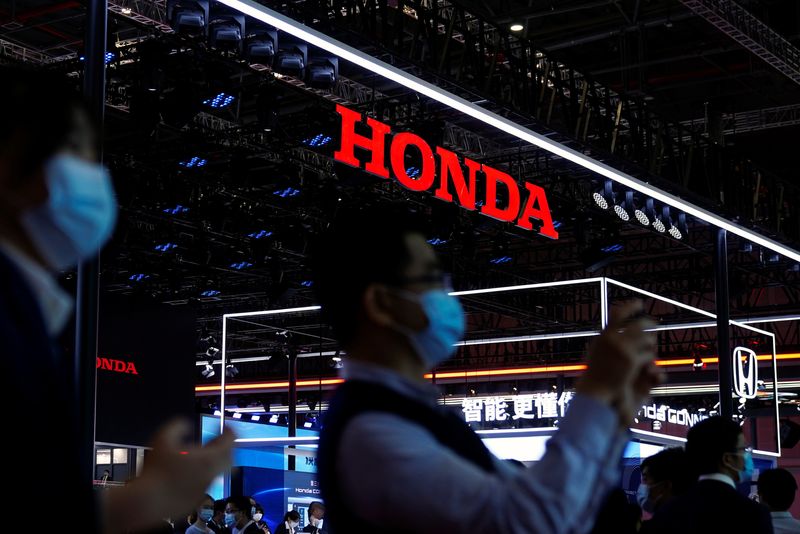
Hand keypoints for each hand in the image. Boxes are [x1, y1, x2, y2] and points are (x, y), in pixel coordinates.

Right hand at [104, 419, 234, 533]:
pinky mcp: (195, 500)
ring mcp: (204, 489)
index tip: (227, 428)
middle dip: (227, 449)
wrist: (147, 501)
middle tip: (217, 444)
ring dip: (213, 464)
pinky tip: (188, 476)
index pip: (230, 442)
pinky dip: (201, 478)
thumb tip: (186, 424)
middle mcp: (211, 474)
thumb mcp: (163, 438)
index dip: (230, 432)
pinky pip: (203, 487)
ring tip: (201, 459)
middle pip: (230, 459)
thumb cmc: (155, 470)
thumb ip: (178, 426)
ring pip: (217, 474)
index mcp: (208, 458)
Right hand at [577, 301, 661, 422]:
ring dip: (650, 343)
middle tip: (654, 324)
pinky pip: (648, 354)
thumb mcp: (597, 350)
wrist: (596, 390)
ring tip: (649, 346)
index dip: (629, 306)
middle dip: (649, 323)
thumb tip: (611, 323)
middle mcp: (613, 340)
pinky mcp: (631, 361)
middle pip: (638, 324)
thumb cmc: (596, 372)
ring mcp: (622, 350)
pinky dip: (649, 358)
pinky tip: (646, 363)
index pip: (618, 314)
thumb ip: (605, 337)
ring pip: (646, 339)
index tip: (639, 303)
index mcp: (604, 335)